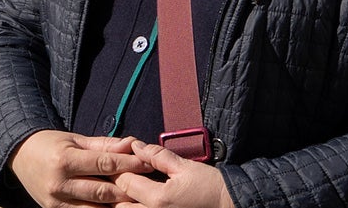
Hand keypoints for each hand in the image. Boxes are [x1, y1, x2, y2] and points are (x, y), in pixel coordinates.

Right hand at [10, 130, 151, 206]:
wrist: (20, 156)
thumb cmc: (51, 144)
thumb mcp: (75, 139)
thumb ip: (105, 144)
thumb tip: (133, 145)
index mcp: (64, 160)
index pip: (105, 164)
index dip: (130, 164)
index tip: (148, 163)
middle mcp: (59, 183)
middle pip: (104, 191)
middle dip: (129, 188)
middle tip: (150, 186)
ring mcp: (56, 202)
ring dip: (119, 206)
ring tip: (137, 201)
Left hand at [112, 140, 233, 207]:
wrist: (231, 206)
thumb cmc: (212, 189)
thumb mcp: (185, 167)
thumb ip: (157, 156)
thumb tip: (136, 146)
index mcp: (159, 199)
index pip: (124, 182)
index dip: (118, 169)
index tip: (118, 161)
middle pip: (118, 204)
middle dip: (116, 189)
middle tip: (118, 175)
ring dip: (122, 202)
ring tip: (125, 190)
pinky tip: (135, 201)